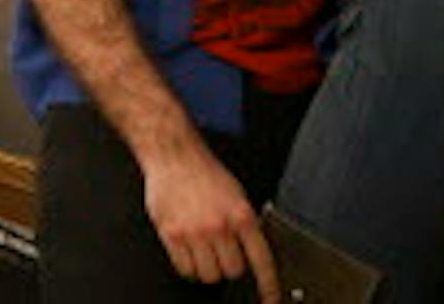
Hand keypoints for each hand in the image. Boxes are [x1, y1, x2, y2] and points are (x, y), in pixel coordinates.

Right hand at [140, 146, 279, 302]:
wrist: (174, 154)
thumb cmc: (205, 171)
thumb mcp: (237, 194)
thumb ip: (245, 223)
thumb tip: (253, 251)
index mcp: (241, 214)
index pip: (261, 260)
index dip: (269, 286)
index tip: (271, 301)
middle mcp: (219, 225)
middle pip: (232, 272)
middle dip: (229, 266)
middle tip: (223, 254)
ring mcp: (194, 232)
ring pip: (208, 275)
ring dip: (208, 268)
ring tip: (204, 250)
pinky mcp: (172, 235)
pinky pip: (185, 269)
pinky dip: (189, 267)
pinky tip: (189, 252)